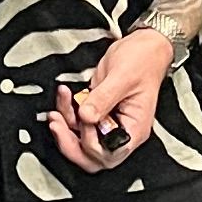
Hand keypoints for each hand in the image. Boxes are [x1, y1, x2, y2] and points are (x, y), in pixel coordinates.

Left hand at [50, 28, 174, 173]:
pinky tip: (64, 96)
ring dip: (65, 127)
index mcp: (134, 128)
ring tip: (57, 110)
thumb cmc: (143, 60)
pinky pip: (78, 122)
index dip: (91, 144)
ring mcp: (109, 122)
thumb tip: (86, 117)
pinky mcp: (99, 111)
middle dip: (70, 143)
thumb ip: (103, 98)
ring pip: (81, 140)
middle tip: (57, 125)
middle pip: (93, 156)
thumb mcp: (122, 77)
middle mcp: (122, 129)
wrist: (144, 45)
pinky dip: (67, 112)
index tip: (84, 121)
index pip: (109, 154)